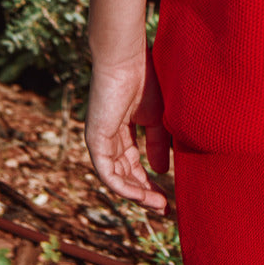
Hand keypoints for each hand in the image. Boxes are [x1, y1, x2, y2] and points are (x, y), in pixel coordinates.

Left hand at [85, 40, 171, 212]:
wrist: (127, 57)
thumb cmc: (145, 76)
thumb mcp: (157, 117)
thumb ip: (158, 143)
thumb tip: (162, 170)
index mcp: (122, 129)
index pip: (133, 163)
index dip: (149, 181)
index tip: (168, 197)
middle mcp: (108, 137)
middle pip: (125, 173)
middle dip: (144, 193)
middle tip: (164, 208)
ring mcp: (100, 139)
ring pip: (116, 177)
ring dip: (136, 194)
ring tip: (158, 204)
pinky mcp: (95, 140)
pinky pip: (107, 172)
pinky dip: (124, 186)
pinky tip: (141, 195)